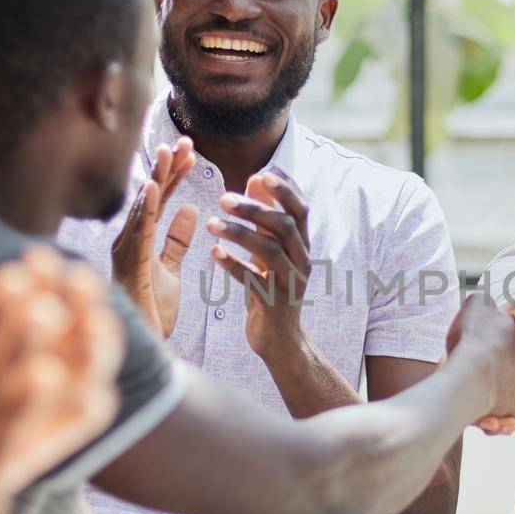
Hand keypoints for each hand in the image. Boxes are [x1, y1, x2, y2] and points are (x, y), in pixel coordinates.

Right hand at [111, 138, 197, 337]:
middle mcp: (128, 240)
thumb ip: (177, 240)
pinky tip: (153, 188)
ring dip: (154, 179)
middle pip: (149, 197)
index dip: (174, 175)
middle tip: (184, 142)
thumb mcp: (171, 269)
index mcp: (140, 239)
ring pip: (142, 208)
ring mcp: (125, 251)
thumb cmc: (152, 310)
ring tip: (166, 153)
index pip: (159, 200)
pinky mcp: (128, 266)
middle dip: (165, 168)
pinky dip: (145, 209)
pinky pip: (137, 233)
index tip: (192, 153)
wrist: (145, 346)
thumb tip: (191, 209)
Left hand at [206, 171, 311, 362]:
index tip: (261, 173)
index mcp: (302, 247)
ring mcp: (290, 283)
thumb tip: (257, 178)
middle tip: (223, 198)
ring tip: (211, 224)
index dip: (285, 190)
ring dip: (240, 234)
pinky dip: (233, 265)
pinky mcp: (274, 304)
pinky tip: (213, 253)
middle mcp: (301, 262)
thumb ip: (266, 219)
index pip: (300, 210)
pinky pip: (253, 280)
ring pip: (269, 250)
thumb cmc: (272, 289)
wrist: (281, 340)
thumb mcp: (272, 252)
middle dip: (255, 209)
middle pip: (284, 226)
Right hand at [446, 294, 514, 435]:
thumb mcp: (478, 306)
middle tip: (482, 376)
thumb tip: (483, 304)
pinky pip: (505, 421)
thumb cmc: (475, 338)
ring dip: (499, 402)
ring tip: (478, 398)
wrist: (469, 374)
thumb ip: (486, 304)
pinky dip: (495, 421)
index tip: (503, 348)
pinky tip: (480, 418)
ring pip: (514, 401)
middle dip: (506, 378)